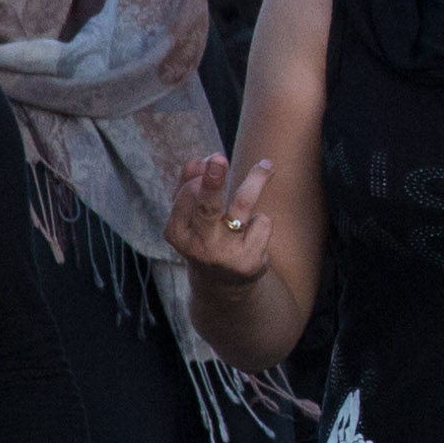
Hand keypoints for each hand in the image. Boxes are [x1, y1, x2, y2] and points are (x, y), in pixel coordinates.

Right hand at [167, 150, 275, 281]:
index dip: (202, 176)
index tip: (213, 160)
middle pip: (207, 208)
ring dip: (255, 180)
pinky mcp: (250, 261)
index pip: (187, 196)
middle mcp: (199, 246)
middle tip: (218, 158)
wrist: (223, 284)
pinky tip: (252, 232)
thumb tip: (199, 159)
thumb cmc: (204, 237)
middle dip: (212, 182)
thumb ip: (188, 185)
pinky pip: (261, 222)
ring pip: (242, 206)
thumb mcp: (190, 215)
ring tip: (266, 165)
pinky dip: (259, 219)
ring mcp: (225, 255)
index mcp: (177, 233)